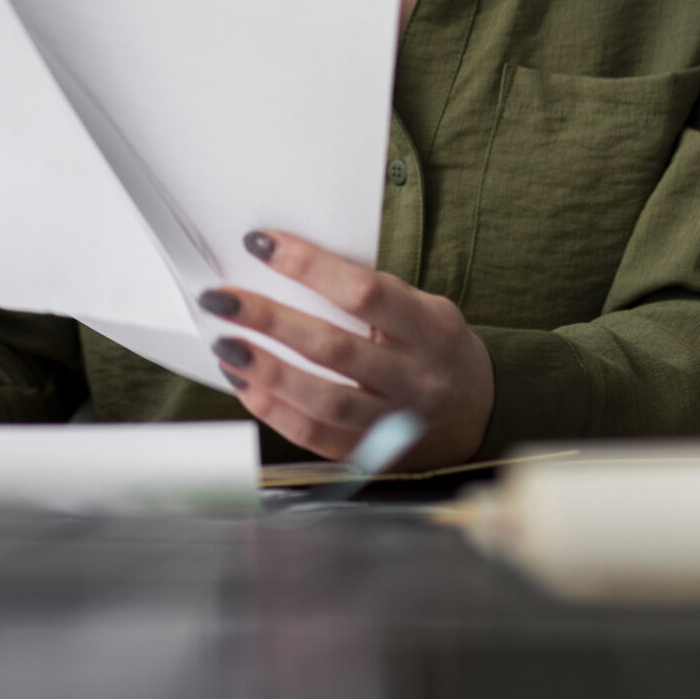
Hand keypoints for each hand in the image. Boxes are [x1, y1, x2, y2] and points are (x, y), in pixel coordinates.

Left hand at [200, 229, 494, 468]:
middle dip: (269, 321)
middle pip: (333, 348)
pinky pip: (317, 435)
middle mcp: (416, 377)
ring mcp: (395, 422)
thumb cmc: (435, 347)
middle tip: (221, 299)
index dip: (308, 266)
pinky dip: (274, 410)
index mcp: (431, 329)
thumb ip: (371, 294)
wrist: (478, 414)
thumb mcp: (424, 308)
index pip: (364, 292)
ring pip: (323, 400)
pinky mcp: (373, 454)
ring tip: (225, 345)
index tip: (260, 244)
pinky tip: (244, 384)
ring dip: (265, 371)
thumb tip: (286, 266)